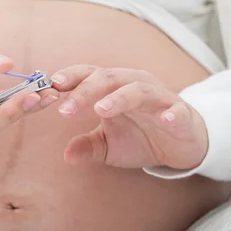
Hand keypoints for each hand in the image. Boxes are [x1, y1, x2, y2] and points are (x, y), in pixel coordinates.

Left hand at [51, 65, 206, 169]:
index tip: (49, 88)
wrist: (180, 145)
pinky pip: (176, 110)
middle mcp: (134, 85)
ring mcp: (159, 97)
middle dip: (84, 91)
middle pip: (108, 78)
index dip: (70, 78)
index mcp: (113, 88)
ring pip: (137, 90)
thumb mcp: (109, 146)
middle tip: (65, 110)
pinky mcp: (181, 112)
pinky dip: (171, 113)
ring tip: (101, 110)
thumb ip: (88, 146)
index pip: (88, 75)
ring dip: (118, 98)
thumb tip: (66, 156)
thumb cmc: (141, 138)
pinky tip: (166, 119)